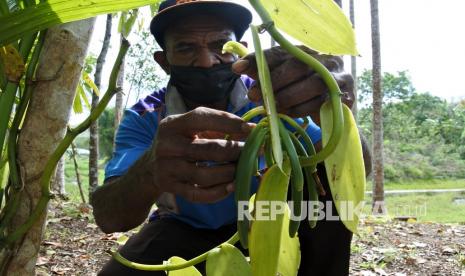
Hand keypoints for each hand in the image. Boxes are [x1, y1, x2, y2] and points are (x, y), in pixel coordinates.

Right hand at [148, 107, 253, 202]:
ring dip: (229, 173)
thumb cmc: (180, 142)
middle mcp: (167, 145)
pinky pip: (197, 194)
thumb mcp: (190, 128)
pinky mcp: (170, 186)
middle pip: (208, 150)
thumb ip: (216, 126)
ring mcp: (167, 168)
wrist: (150, 166)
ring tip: (242, 170)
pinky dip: (218, 193)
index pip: (201, 118)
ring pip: (204, 175)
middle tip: (252, 152)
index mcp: (173, 124)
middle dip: (235, 151)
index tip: (251, 128)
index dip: (228, 122)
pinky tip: (231, 187)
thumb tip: (251, 130)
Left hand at [232, 46, 353, 123]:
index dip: (259, 59)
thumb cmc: (303, 98)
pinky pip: (319, 102)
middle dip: (273, 81)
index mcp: (309, 51)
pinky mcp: (345, 96)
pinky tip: (287, 113)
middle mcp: (326, 59)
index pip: (282, 51)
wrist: (334, 119)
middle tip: (254, 95)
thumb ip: (264, 73)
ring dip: (286, 97)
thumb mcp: (282, 83)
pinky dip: (299, 109)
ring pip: (311, 84)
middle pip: (298, 65)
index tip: (238, 69)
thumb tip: (238, 67)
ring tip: (270, 106)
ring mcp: (339, 76)